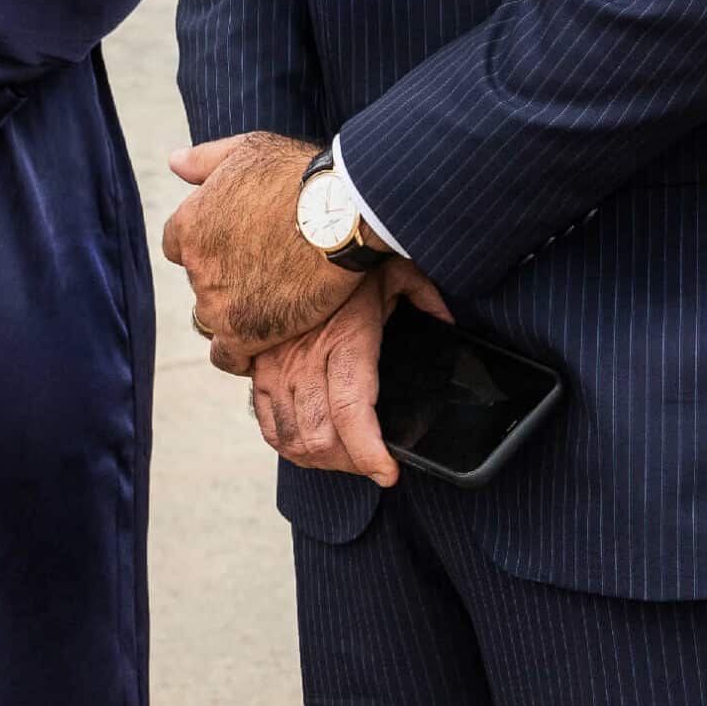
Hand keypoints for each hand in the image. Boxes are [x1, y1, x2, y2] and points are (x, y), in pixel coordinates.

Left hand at [162, 132, 359, 371]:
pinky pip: (229, 354)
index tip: (235, 246)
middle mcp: (196, 264)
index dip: (208, 247)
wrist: (339, 210)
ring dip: (237, 311)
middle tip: (264, 270)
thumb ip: (204, 160)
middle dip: (225, 277)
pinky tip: (265, 336)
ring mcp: (218, 300)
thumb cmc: (297, 174)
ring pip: (214, 317)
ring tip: (273, 300)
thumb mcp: (247, 150)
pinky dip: (242, 351)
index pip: (179, 246)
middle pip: (201, 281)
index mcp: (189, 222)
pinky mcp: (245, 330)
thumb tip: (173, 163)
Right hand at [248, 260, 452, 484]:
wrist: (296, 232)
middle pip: (321, 439)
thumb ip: (425, 297)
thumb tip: (448, 320)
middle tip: (371, 462)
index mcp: (345, 340)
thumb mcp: (395, 270)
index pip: (352, 415)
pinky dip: (289, 445)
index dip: (370, 456)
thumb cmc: (347, 253)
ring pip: (293, 439)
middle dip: (351, 464)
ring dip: (321, 460)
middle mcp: (305, 359)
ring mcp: (276, 365)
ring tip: (345, 456)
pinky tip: (311, 444)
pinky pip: (267, 423)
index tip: (388, 472)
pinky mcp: (258, 366)